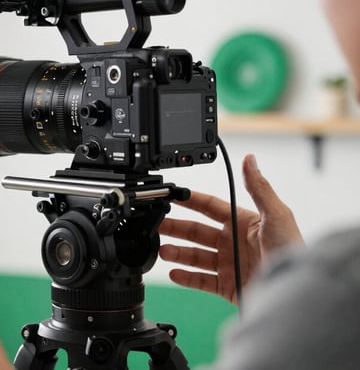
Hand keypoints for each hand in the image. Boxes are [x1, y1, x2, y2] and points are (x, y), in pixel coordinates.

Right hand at [159, 154, 303, 303]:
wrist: (295, 293)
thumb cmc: (292, 252)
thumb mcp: (276, 215)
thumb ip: (259, 187)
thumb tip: (250, 159)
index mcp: (243, 223)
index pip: (209, 207)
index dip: (190, 200)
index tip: (171, 194)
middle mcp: (233, 243)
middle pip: (196, 232)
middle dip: (175, 227)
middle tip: (156, 223)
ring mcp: (229, 264)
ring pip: (194, 256)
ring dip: (177, 252)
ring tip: (163, 250)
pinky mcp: (227, 286)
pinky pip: (200, 281)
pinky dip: (184, 278)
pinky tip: (173, 272)